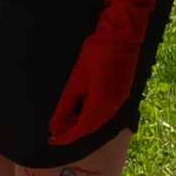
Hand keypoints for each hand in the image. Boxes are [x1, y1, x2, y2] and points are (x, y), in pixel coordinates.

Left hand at [46, 18, 142, 147]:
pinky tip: (81, 111)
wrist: (122, 35)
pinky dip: (92, 116)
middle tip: (55, 132)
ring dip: (83, 124)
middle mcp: (113, 106)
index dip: (67, 137)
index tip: (52, 140)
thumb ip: (66, 104)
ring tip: (65, 123)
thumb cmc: (96, 52)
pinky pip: (106, 113)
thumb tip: (54, 124)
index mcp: (101, 103)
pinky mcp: (122, 94)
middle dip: (73, 132)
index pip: (82, 128)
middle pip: (92, 127)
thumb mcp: (76, 79)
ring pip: (99, 121)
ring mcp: (121, 100)